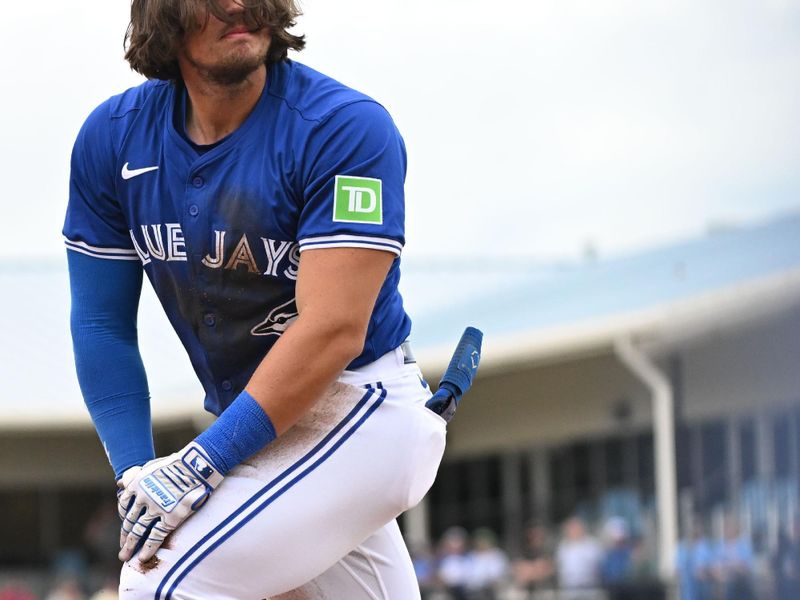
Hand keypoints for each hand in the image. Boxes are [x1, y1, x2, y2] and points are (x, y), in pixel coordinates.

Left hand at [116, 442, 222, 561]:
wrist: (196, 464)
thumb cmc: (178, 462)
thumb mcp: (153, 466)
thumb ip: (138, 475)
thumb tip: (121, 482)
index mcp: (137, 484)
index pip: (124, 506)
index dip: (124, 519)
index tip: (126, 527)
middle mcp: (143, 498)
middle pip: (129, 522)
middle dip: (125, 538)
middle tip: (122, 550)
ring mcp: (156, 508)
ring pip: (139, 532)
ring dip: (131, 546)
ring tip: (126, 557)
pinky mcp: (171, 517)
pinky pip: (156, 536)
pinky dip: (148, 548)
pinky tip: (143, 557)